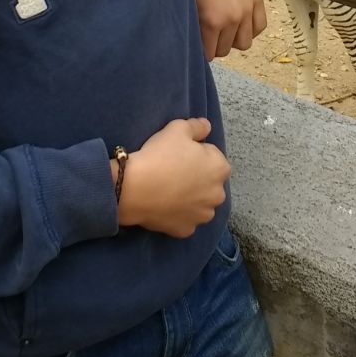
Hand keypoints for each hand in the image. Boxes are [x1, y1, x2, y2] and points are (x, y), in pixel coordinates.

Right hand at [117, 117, 228, 236]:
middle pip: (208, 182)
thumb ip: (197, 126)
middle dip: (196, 177)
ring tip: (168, 189)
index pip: (212, 157)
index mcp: (220, 168)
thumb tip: (206, 126)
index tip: (177, 154)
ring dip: (190, 198)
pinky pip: (184, 220)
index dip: (194, 153)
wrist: (135, 188)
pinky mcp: (186, 230)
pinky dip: (177, 214)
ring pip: (199, 204)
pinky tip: (164, 205)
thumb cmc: (159, 155)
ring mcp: (202, 215)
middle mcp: (218, 194)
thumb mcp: (177, 129)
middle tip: (172, 171)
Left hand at [189, 0, 266, 60]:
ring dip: (234, 39)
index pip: (209, 54)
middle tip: (208, 35)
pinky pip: (259, 27)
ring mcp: (248, 9)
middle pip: (226, 50)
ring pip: (245, 43)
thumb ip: (192, 24)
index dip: (201, 51)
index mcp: (211, 20)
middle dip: (216, 45)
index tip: (197, 44)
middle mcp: (232, 18)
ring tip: (224, 29)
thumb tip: (191, 43)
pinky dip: (250, 28)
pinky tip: (239, 21)